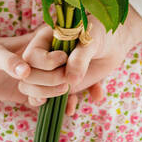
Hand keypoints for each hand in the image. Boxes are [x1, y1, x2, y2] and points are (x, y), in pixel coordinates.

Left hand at [0, 28, 67, 105]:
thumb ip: (8, 61)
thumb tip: (25, 72)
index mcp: (36, 42)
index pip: (61, 46)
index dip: (66, 56)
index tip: (63, 64)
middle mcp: (40, 59)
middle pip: (62, 69)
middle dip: (60, 79)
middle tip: (58, 86)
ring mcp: (35, 76)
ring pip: (56, 85)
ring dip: (55, 93)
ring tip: (47, 98)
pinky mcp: (27, 91)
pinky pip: (44, 99)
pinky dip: (51, 104)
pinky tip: (48, 107)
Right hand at [18, 9, 141, 116]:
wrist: (113, 44)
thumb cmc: (100, 33)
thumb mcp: (91, 39)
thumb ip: (80, 57)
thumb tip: (70, 80)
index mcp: (46, 39)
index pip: (31, 56)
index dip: (45, 62)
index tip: (63, 58)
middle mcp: (44, 58)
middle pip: (28, 77)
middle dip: (46, 82)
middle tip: (66, 79)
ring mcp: (52, 74)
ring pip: (33, 91)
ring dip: (48, 95)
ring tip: (68, 91)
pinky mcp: (62, 86)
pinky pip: (52, 102)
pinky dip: (61, 107)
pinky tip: (72, 107)